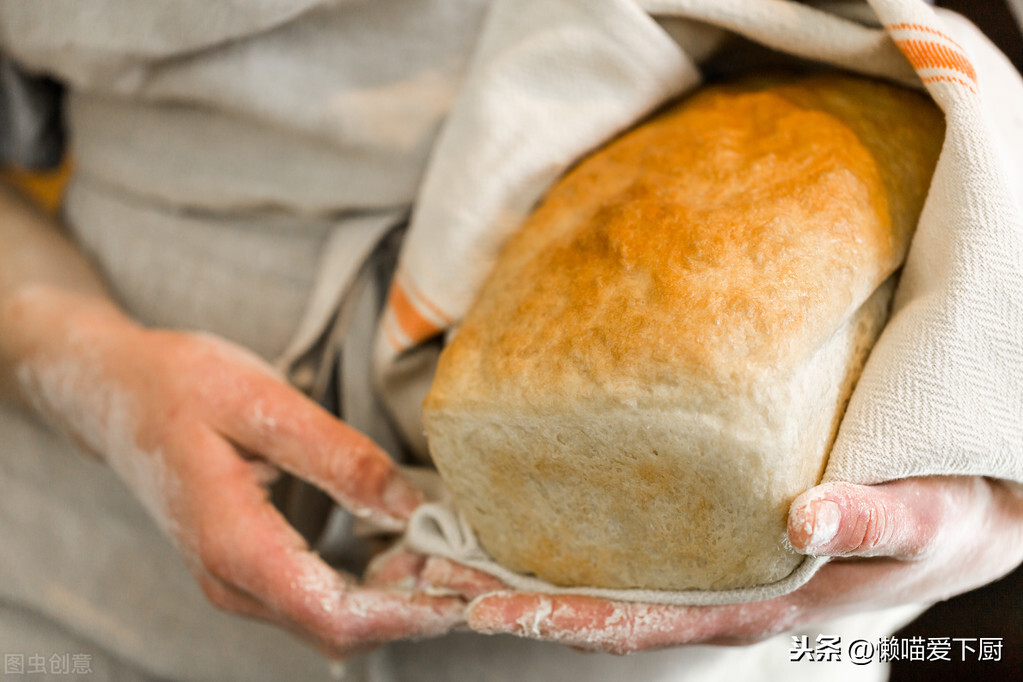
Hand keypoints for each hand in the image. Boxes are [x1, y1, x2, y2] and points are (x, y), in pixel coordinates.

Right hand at [8, 288, 464, 656]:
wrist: (112, 390)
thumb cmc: (177, 386)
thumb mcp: (262, 401)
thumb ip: (338, 456)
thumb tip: (409, 504)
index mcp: (234, 543)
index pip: (335, 616)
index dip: (410, 615)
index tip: (467, 593)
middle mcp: (232, 581)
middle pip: (340, 628)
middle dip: (415, 606)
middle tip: (473, 563)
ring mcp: (236, 580)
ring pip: (331, 618)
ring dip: (396, 596)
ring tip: (444, 544)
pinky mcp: (246, 567)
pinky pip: (316, 597)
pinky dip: (369, 583)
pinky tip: (401, 543)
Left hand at [426, 476, 1022, 653]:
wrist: (960, 512)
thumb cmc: (950, 517)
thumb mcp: (931, 518)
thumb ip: (875, 519)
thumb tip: (807, 516)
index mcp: (756, 601)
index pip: (643, 618)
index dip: (563, 616)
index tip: (487, 607)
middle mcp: (717, 594)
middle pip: (597, 603)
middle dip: (511, 594)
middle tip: (427, 571)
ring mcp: (708, 572)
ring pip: (600, 577)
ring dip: (521, 567)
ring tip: (444, 548)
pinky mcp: (707, 540)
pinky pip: (626, 547)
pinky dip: (566, 538)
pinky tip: (523, 515)